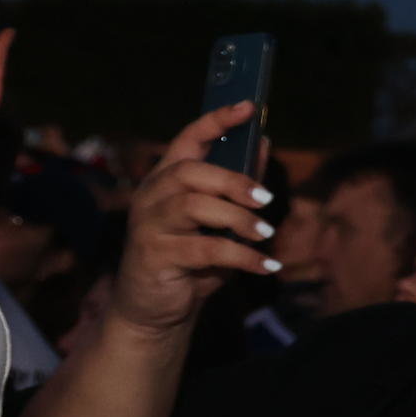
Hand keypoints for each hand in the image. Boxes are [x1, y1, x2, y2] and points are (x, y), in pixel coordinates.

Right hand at [108, 101, 278, 338]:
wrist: (155, 309)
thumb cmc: (191, 258)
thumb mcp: (220, 219)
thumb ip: (239, 182)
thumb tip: (264, 142)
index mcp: (166, 179)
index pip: (187, 139)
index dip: (216, 121)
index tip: (248, 107)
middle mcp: (151, 196)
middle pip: (189, 172)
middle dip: (233, 181)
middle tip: (266, 198)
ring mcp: (149, 225)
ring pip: (193, 206)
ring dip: (238, 219)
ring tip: (266, 233)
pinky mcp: (155, 255)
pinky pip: (204, 248)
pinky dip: (241, 256)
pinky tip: (266, 265)